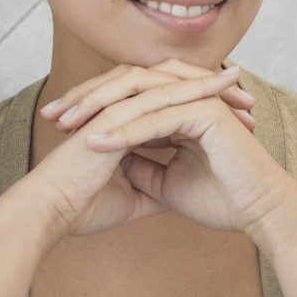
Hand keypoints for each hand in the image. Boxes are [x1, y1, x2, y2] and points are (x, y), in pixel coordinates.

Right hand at [0, 61, 250, 296]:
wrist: (50, 214)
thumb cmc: (81, 208)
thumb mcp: (132, 200)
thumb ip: (153, 187)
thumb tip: (178, 191)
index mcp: (123, 127)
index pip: (170, 109)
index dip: (203, 111)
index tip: (237, 122)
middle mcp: (121, 111)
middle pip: (174, 88)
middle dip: (211, 90)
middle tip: (247, 100)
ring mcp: (117, 107)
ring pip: (170, 83)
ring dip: (208, 84)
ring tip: (241, 89)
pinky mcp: (116, 113)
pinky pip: (160, 93)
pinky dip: (191, 87)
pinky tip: (218, 86)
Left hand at [77, 69, 296, 236]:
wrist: (259, 214)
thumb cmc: (220, 200)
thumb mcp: (164, 184)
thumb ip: (140, 165)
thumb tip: (108, 157)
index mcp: (178, 106)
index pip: (126, 96)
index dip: (90, 107)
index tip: (56, 124)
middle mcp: (187, 96)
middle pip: (126, 86)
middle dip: (86, 99)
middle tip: (51, 116)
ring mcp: (198, 99)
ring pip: (137, 96)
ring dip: (99, 110)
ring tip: (66, 126)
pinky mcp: (206, 112)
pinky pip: (156, 118)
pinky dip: (124, 131)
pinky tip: (96, 143)